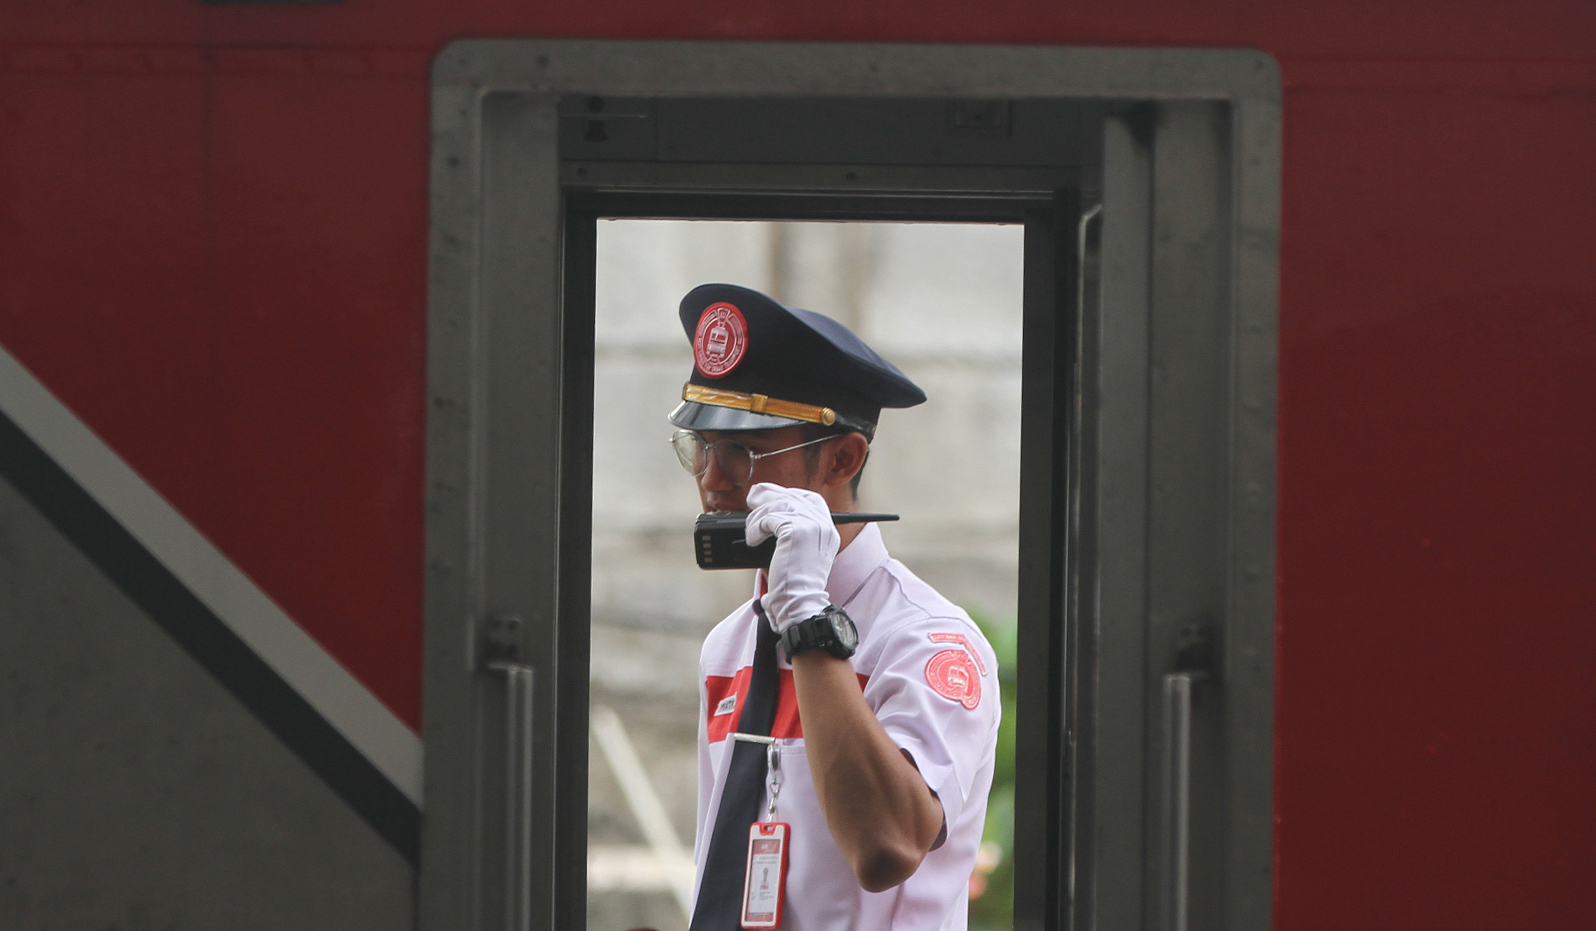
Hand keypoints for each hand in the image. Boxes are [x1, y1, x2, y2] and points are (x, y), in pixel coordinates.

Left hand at [744, 483, 838, 632]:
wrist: (798, 603)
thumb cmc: (792, 587)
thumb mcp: (795, 555)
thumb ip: (788, 535)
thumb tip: (766, 517)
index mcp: (827, 533)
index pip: (812, 500)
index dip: (792, 494)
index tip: (774, 496)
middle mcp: (823, 526)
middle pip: (794, 497)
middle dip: (771, 494)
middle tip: (753, 496)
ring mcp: (811, 526)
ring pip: (779, 505)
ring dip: (759, 515)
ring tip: (750, 529)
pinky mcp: (796, 531)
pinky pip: (769, 518)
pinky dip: (756, 528)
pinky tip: (752, 539)